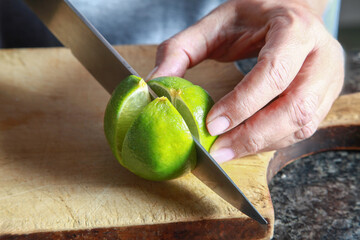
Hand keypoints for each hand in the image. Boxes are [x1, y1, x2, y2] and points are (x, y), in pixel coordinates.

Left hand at [147, 0, 343, 162]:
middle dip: (253, 135)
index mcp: (294, 29)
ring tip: (227, 151)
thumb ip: (182, 49)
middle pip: (294, 107)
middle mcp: (320, 56)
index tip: (212, 124)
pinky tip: (246, 143)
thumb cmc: (253, 18)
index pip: (273, 72)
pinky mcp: (325, 98)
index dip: (243, 103)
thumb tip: (155, 81)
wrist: (289, 15)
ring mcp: (328, 79)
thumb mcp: (215, 24)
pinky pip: (302, 130)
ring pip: (301, 124)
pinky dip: (272, 142)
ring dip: (261, 144)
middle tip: (218, 150)